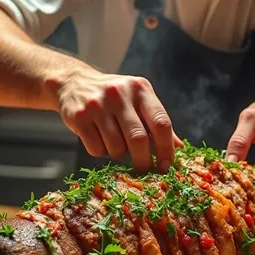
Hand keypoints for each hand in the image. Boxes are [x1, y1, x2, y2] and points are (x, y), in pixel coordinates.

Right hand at [56, 66, 182, 172]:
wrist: (74, 83)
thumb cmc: (114, 97)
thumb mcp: (138, 100)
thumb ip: (157, 121)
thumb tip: (180, 148)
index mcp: (140, 89)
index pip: (161, 122)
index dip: (166, 148)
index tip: (166, 166)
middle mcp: (119, 94)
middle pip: (139, 139)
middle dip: (143, 161)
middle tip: (144, 171)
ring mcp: (97, 104)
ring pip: (116, 148)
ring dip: (118, 154)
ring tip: (114, 142)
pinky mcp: (79, 116)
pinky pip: (96, 149)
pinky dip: (100, 151)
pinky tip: (98, 138)